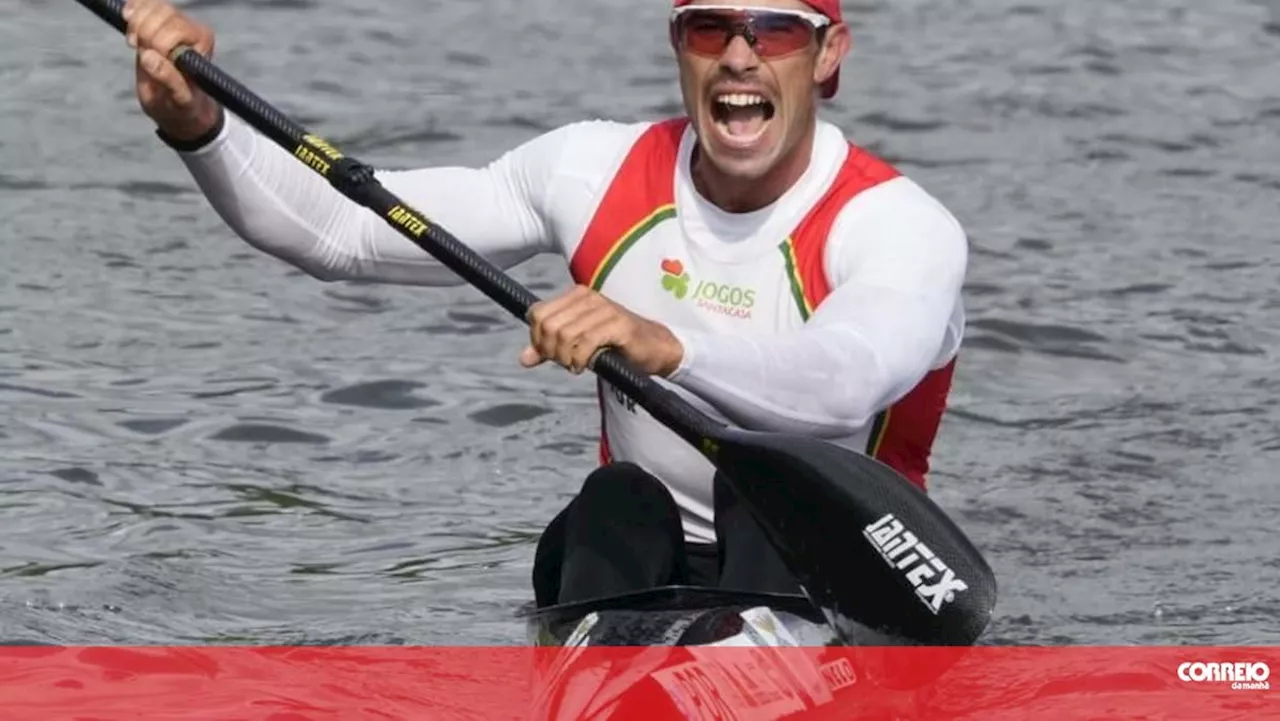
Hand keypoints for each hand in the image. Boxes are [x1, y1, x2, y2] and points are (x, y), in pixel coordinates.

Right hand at [124, 0, 221, 141]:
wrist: (173, 104)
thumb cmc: (182, 105)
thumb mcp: (178, 100)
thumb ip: (168, 79)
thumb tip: (148, 57)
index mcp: (203, 42)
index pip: (175, 27)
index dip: (157, 43)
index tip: (148, 60)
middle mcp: (192, 27)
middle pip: (160, 12)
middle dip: (145, 33)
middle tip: (140, 52)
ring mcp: (175, 20)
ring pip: (150, 6)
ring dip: (136, 23)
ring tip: (135, 44)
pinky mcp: (158, 19)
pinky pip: (143, 3)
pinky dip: (132, 10)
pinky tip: (129, 23)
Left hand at [521, 285, 683, 376]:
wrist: (654, 348)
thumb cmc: (614, 345)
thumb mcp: (576, 345)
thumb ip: (550, 348)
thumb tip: (524, 359)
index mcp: (575, 296)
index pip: (536, 313)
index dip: (537, 339)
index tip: (550, 354)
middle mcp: (588, 297)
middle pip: (548, 325)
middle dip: (551, 351)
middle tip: (565, 362)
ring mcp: (604, 309)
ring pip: (564, 335)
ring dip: (566, 358)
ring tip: (577, 364)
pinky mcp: (618, 324)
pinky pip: (586, 342)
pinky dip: (581, 359)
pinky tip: (586, 365)